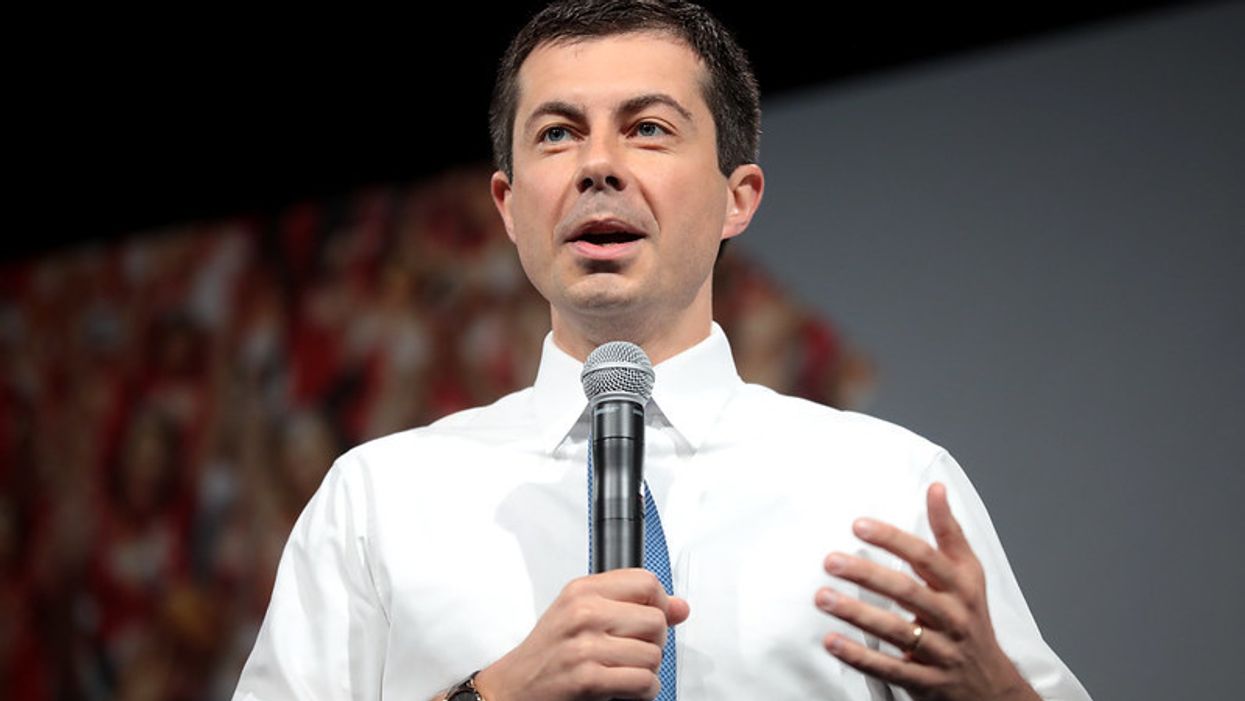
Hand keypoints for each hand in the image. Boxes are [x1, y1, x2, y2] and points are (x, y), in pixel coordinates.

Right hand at [474, 569, 689, 700]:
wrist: (513, 687)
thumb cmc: (549, 652)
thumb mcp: (581, 615)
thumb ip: (630, 605)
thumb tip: (680, 607)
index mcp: (582, 590)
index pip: (646, 582)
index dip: (661, 603)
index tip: (655, 617)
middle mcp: (583, 613)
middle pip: (656, 620)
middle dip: (654, 643)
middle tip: (633, 652)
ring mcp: (585, 645)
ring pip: (653, 654)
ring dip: (647, 671)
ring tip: (625, 672)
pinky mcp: (588, 678)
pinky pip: (643, 682)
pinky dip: (644, 691)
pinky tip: (627, 689)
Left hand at [814, 483, 1038, 700]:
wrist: (991, 685)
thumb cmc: (972, 619)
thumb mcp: (969, 574)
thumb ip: (949, 532)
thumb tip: (936, 488)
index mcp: (961, 587)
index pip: (925, 557)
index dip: (892, 539)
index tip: (858, 525)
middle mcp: (953, 617)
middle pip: (907, 591)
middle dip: (867, 574)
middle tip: (831, 561)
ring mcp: (941, 651)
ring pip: (896, 630)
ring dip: (856, 613)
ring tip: (822, 597)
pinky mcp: (927, 682)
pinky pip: (890, 668)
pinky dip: (859, 656)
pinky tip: (832, 641)